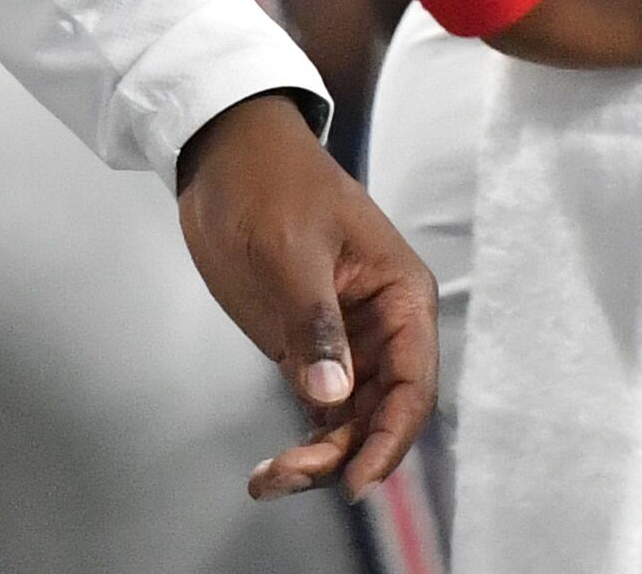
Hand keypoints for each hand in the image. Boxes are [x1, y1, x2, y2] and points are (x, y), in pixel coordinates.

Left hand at [173, 96, 438, 501]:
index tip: (355, 481)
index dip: (391, 437)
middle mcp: (384, 326)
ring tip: (268, 479)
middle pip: (385, 411)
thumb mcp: (292, 252)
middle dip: (346, 453)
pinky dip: (302, 443)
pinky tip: (270, 469)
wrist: (227, 160)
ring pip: (352, 420)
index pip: (414, 383)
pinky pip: (321, 411)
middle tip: (288, 476)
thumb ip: (315, 325)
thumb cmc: (273, 187)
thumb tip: (332, 397)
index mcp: (401, 295)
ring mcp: (348, 342)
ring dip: (320, 457)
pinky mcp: (309, 350)